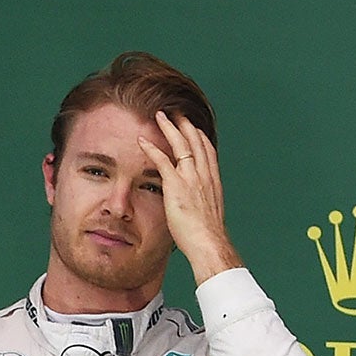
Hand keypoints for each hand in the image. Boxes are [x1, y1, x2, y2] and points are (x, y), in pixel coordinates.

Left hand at [135, 110, 240, 282]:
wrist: (209, 242)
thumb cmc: (208, 236)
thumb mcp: (209, 214)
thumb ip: (201, 203)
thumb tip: (197, 206)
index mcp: (213, 182)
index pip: (208, 152)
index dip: (200, 137)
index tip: (193, 128)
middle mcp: (204, 176)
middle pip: (196, 142)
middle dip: (186, 125)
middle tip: (176, 113)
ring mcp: (191, 179)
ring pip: (182, 145)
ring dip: (170, 128)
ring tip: (160, 116)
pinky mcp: (176, 185)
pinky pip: (162, 160)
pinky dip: (152, 148)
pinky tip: (142, 139)